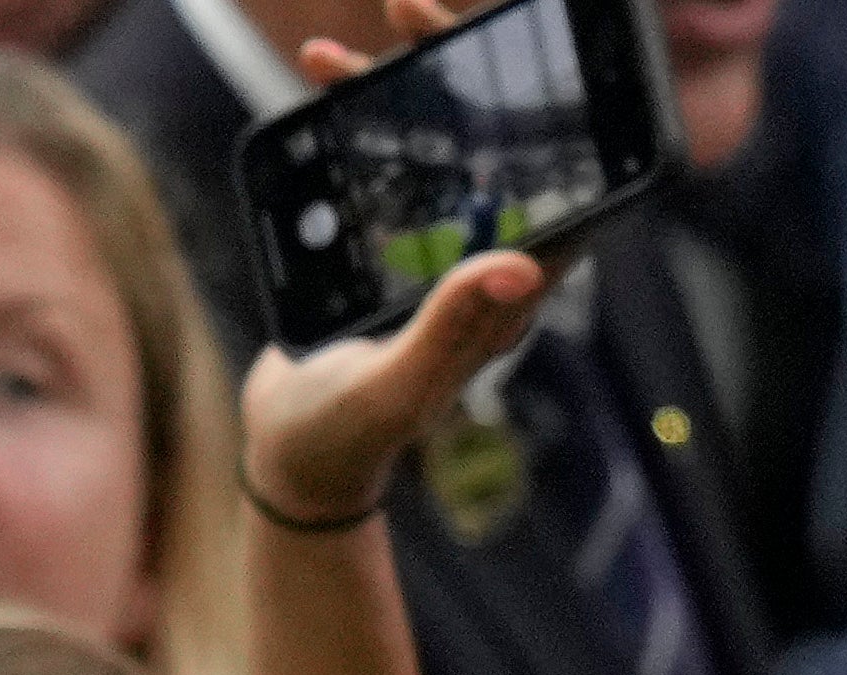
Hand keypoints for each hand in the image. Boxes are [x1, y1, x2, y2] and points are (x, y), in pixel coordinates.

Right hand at [240, 3, 547, 527]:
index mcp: (504, 297)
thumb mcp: (399, 384)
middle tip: (410, 10)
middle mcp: (477, 263)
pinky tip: (317, 79)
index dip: (546, 123)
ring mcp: (429, 250)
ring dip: (391, 86)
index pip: (552, 196)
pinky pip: (377, 164)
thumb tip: (522, 261)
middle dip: (453, 73)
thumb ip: (453, 326)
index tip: (520, 56)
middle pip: (488, 149)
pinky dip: (348, 119)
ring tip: (345, 42)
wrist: (293, 458)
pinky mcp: (383, 245)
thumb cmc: (348, 437)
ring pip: (427, 147)